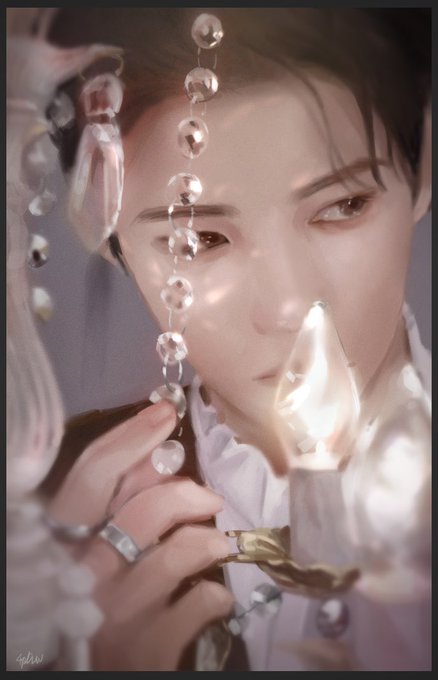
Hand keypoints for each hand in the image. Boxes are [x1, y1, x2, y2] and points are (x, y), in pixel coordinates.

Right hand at [48, 400, 232, 670]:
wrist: (95, 672)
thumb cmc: (94, 598)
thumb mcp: (92, 550)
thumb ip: (117, 506)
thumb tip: (159, 457)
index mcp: (65, 541)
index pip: (91, 475)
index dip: (131, 436)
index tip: (165, 412)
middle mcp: (85, 573)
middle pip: (143, 508)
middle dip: (183, 490)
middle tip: (208, 496)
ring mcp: (116, 611)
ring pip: (178, 552)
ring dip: (209, 541)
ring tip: (218, 544)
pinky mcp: (149, 647)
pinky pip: (201, 603)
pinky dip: (216, 594)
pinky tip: (213, 594)